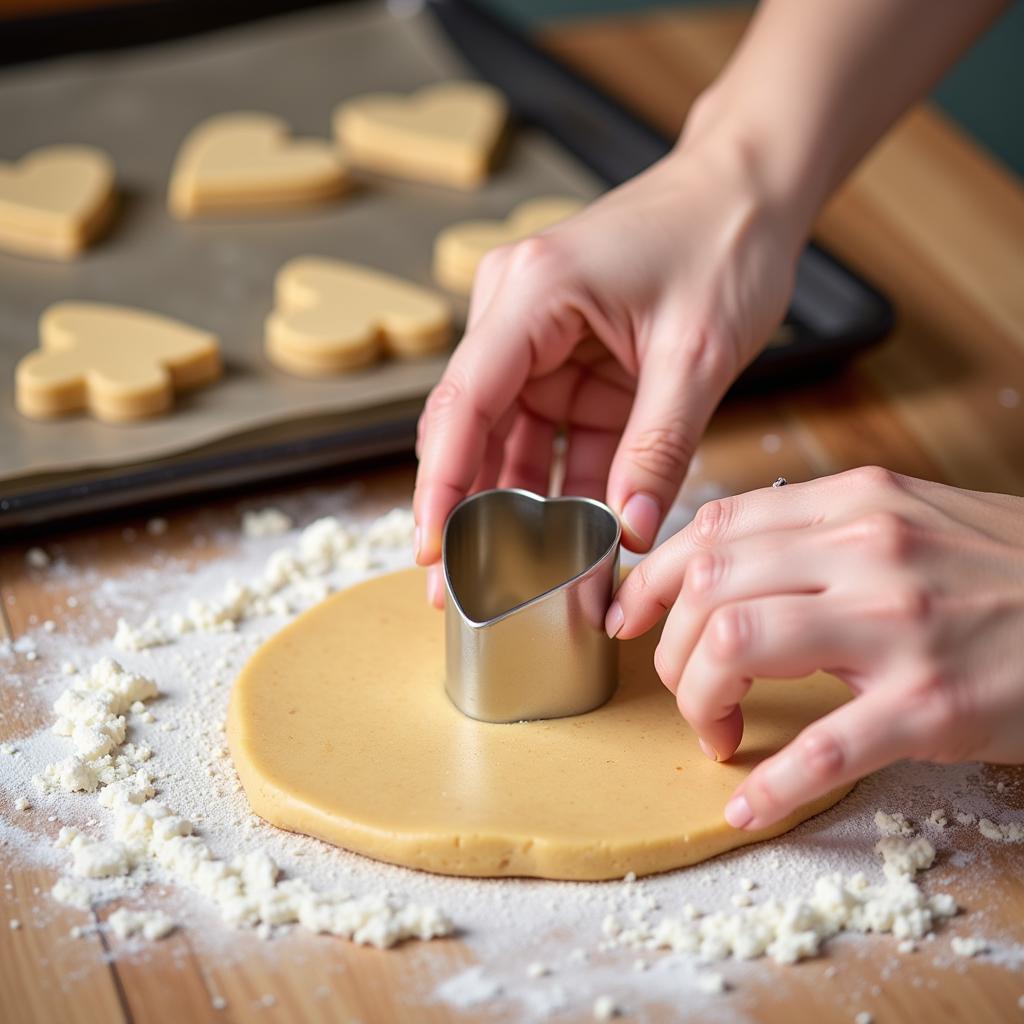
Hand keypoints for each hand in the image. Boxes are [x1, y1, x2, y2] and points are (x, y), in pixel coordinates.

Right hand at [414, 133, 805, 604]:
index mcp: (531, 293)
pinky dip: (562, 488)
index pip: (464, 402)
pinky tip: (567, 543)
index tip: (431, 552)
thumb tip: (628, 533)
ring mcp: (539, 341)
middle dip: (471, 513)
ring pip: (511, 443)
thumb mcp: (699, 351)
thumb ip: (658, 446)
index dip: (442, 484)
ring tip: (516, 584)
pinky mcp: (568, 362)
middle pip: (474, 430)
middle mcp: (517, 315)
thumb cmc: (725, 240)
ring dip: (518, 512)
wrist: (750, 189)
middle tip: (464, 592)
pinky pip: (554, 437)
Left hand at [608, 467, 1023, 829]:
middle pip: (709, 588)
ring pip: (739, 647)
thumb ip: (816, 530)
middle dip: (669, 648)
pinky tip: (747, 801)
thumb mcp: (908, 517)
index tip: (630, 617)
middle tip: (684, 686)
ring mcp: (899, 627)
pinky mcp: (933, 705)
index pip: (713, 529)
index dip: (652, 579)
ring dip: (702, 698)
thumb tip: (721, 558)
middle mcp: (866, 551)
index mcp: (852, 503)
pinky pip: (824, 749)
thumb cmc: (1004, 568)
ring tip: (717, 728)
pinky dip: (771, 783)